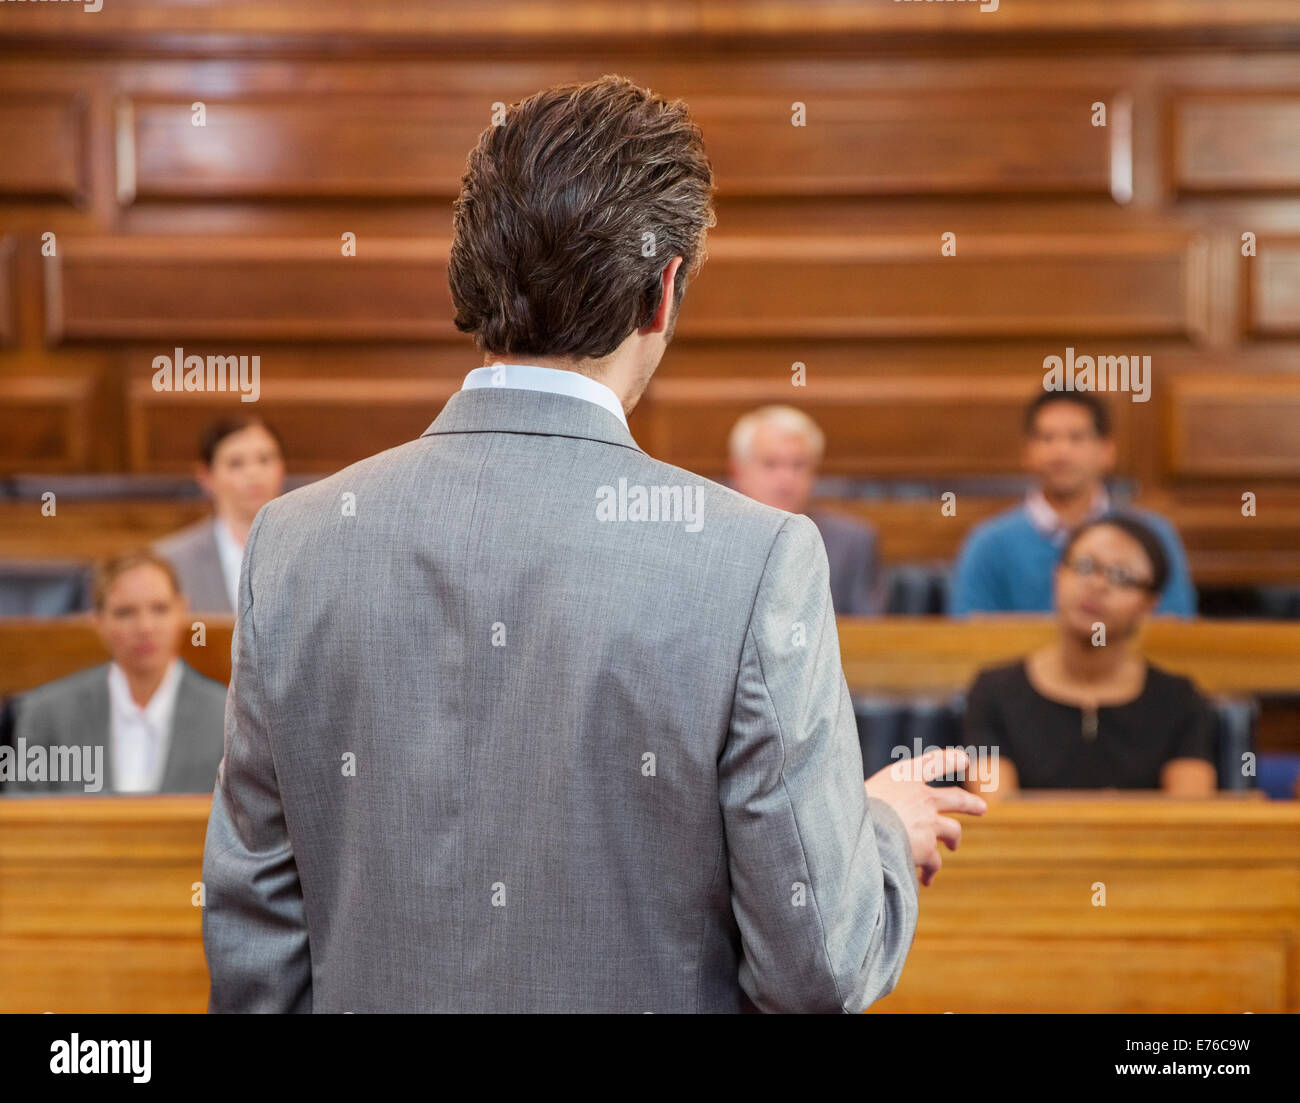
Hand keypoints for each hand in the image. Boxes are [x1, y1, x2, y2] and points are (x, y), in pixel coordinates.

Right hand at [864, 748, 987, 886]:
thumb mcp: (861, 790)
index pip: (934, 762)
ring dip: (953, 840)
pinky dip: (931, 871)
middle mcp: (922, 797)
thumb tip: (879, 812)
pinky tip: (926, 879)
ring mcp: (929, 823)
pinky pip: (935, 863)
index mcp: (904, 777)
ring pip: (952, 832)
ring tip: (952, 848)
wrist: (858, 832)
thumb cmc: (851, 809)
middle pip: (957, 798)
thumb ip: (879, 798)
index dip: (950, 759)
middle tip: (982, 808)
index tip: (964, 759)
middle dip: (971, 804)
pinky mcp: (929, 849)